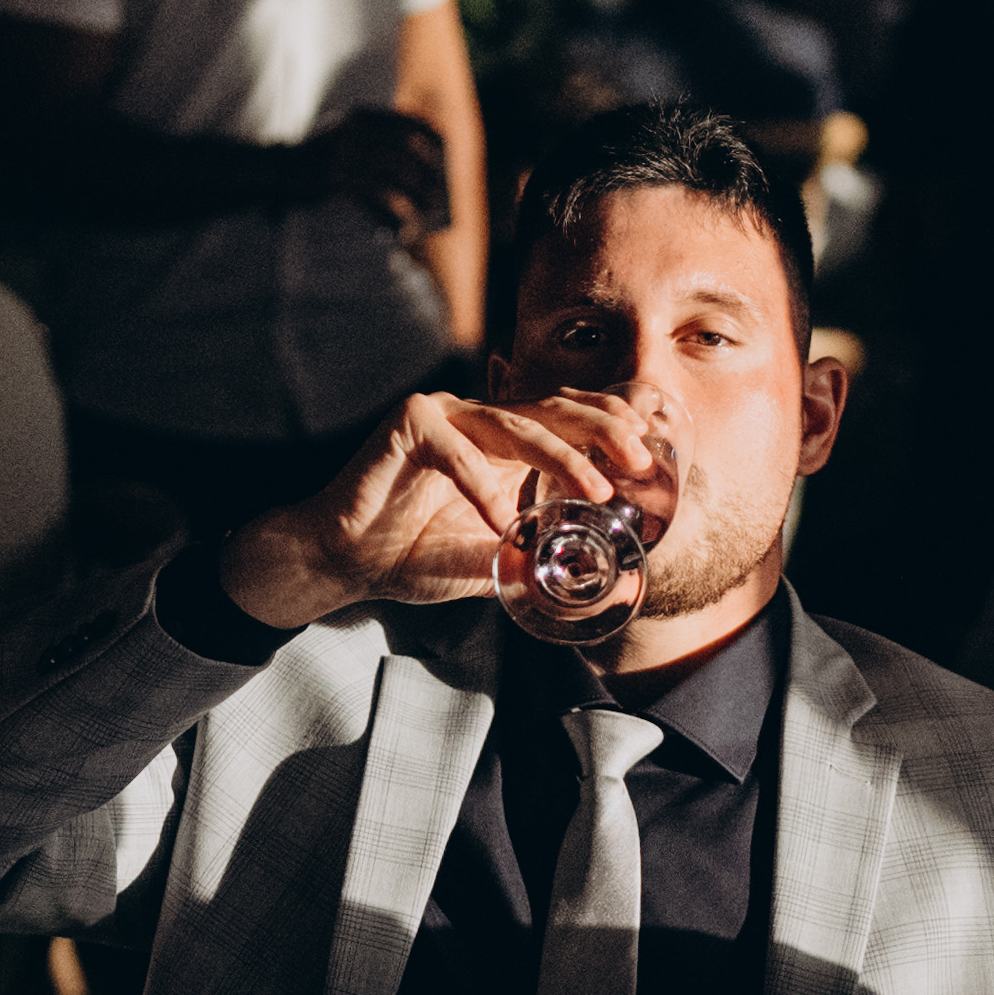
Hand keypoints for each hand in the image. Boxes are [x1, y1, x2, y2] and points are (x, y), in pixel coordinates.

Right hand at [219, 389, 666, 632]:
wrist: (341, 559)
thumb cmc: (410, 554)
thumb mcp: (490, 562)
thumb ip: (536, 559)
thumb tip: (605, 584)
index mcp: (500, 441)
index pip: (566, 419)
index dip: (610, 427)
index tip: (651, 454)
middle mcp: (476, 418)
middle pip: (551, 410)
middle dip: (603, 432)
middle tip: (641, 460)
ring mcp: (443, 413)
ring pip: (513, 425)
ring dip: (560, 457)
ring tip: (595, 490)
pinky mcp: (409, 424)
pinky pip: (456, 451)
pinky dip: (483, 486)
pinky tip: (504, 522)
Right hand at [299, 105, 452, 239]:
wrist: (274, 171)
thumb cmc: (316, 161)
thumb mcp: (344, 140)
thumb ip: (374, 146)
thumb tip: (417, 172)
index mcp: (359, 118)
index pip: (406, 122)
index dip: (430, 137)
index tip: (445, 152)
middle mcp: (354, 130)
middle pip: (406, 150)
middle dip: (427, 174)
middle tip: (439, 195)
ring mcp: (344, 152)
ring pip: (395, 173)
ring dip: (415, 195)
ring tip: (425, 213)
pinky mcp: (336, 178)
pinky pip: (376, 196)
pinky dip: (393, 212)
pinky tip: (402, 226)